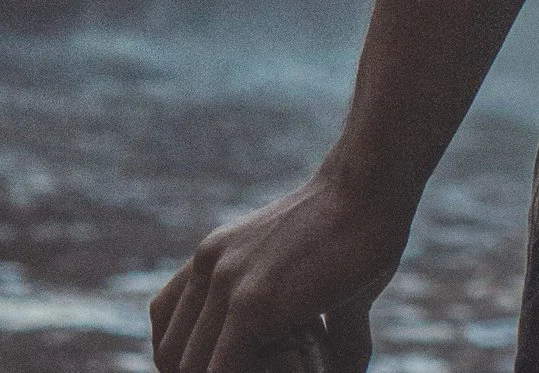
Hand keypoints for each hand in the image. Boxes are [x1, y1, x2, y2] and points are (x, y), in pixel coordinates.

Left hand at [148, 165, 408, 372]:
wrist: (374, 185)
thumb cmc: (361, 226)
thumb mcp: (319, 277)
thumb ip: (317, 324)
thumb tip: (348, 371)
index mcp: (216, 255)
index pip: (164, 325)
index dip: (188, 359)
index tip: (229, 362)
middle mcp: (210, 264)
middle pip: (170, 354)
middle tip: (265, 365)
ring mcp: (226, 283)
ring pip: (188, 368)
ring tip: (288, 361)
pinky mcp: (251, 303)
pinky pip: (220, 372)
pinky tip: (296, 362)